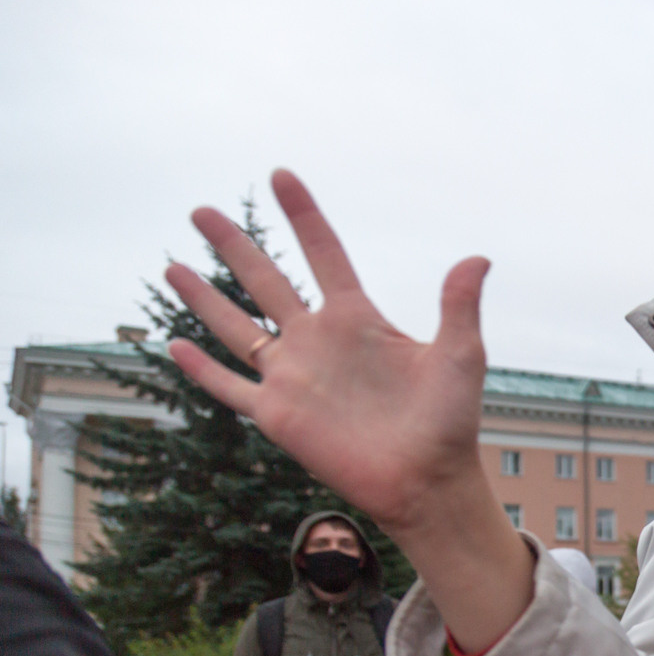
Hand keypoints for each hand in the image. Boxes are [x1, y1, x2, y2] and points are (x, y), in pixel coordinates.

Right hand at [166, 172, 533, 650]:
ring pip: (237, 328)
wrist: (428, 480)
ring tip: (173, 265)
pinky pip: (231, 387)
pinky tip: (175, 346)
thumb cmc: (450, 421)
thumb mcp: (461, 356)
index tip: (281, 175)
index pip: (324, 254)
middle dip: (234, 246)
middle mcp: (318, 341)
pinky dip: (202, 370)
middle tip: (201, 210)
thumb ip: (459, 306)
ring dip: (205, 298)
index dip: (303, 216)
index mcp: (357, 319)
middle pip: (266, 281)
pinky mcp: (278, 415)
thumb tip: (477, 258)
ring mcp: (293, 377)